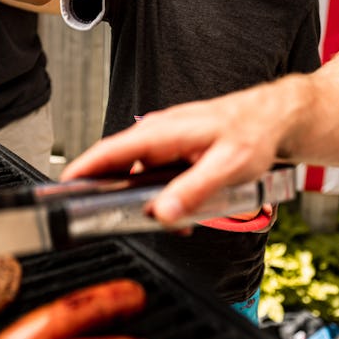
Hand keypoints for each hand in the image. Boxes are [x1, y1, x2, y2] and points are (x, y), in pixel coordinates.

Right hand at [61, 83, 289, 224]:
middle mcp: (159, 133)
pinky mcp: (176, 149)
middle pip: (118, 164)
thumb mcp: (228, 166)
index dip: (83, 169)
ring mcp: (166, 140)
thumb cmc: (254, 132)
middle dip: (108, 192)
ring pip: (138, 171)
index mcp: (163, 132)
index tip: (64, 187)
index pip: (110, 150)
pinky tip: (177, 211)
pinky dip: (159, 192)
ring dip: (139, 197)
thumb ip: (194, 189)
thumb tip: (162, 212)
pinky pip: (155, 172)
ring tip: (158, 221)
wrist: (273, 117)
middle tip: (105, 219)